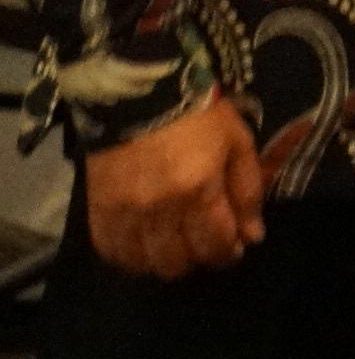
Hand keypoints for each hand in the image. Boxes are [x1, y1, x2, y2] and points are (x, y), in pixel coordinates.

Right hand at [84, 94, 266, 279]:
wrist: (142, 94)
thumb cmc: (200, 115)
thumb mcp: (238, 144)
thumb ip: (248, 193)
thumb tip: (253, 236)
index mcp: (199, 190)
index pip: (215, 245)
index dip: (228, 254)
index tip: (234, 248)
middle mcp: (160, 209)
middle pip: (177, 263)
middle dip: (198, 260)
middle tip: (205, 245)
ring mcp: (125, 213)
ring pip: (144, 264)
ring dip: (164, 262)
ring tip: (176, 246)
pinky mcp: (99, 210)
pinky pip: (112, 251)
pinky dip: (130, 256)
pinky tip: (144, 246)